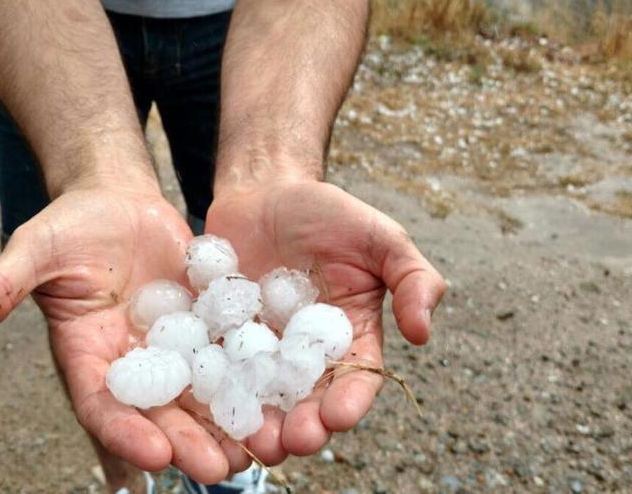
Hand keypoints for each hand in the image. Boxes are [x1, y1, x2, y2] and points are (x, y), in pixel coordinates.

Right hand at [0, 185, 234, 483]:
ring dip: (226, 426)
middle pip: (159, 414)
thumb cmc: (72, 223)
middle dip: (185, 443)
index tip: (152, 455)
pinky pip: (232, 359)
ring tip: (260, 449)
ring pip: (201, 397)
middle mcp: (133, 365)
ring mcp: (174, 350)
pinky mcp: (208, 330)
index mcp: (87, 357)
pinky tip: (281, 400)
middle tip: (217, 470)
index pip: (102, 405)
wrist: (119, 201)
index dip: (123, 432)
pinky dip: (253, 382)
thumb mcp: (35, 249)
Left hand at [205, 178, 445, 459]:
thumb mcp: (380, 237)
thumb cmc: (328, 212)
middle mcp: (305, 354)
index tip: (339, 417)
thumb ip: (412, 278)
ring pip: (261, 397)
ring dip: (259, 424)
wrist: (264, 190)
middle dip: (303, 426)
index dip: (349, 402)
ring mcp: (259, 349)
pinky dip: (214, 390)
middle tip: (292, 441)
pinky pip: (216, 367)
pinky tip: (209, 406)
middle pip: (306, 401)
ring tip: (253, 439)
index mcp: (349, 337)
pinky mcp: (220, 338)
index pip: (355, 380)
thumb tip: (423, 334)